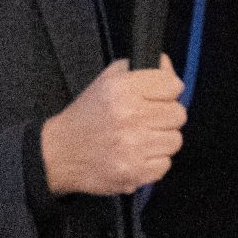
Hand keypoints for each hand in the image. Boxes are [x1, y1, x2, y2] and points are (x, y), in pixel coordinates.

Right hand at [41, 58, 184, 196]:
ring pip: (175, 140)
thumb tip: (168, 65)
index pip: (173, 85)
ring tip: (140, 139)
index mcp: (122, 89)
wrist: (58, 153)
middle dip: (165, 117)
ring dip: (160, 140)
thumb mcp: (108, 80)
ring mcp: (132, 147)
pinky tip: (135, 156)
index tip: (156, 98)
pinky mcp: (134, 172)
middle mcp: (129, 116)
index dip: (167, 91)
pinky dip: (153, 162)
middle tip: (146, 120)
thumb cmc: (88, 115)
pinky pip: (165, 164)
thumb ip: (142, 69)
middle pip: (178, 114)